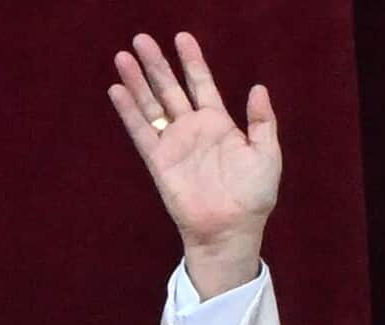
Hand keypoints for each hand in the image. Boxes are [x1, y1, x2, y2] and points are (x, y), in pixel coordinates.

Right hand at [108, 32, 280, 298]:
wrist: (231, 228)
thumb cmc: (253, 195)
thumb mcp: (266, 155)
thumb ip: (262, 121)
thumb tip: (258, 87)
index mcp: (220, 125)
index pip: (202, 84)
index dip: (193, 61)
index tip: (182, 37)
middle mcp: (193, 129)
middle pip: (171, 89)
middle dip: (157, 64)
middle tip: (141, 38)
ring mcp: (174, 144)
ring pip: (152, 105)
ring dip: (137, 81)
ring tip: (123, 56)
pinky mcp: (158, 161)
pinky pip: (141, 132)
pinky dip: (129, 111)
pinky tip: (117, 90)